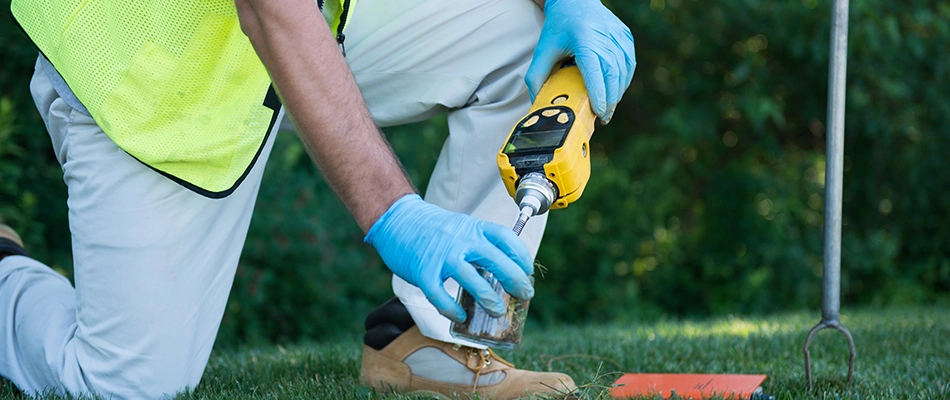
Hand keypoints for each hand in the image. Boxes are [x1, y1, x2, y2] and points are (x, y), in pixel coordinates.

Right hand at [365, 194, 534, 322]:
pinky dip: (451, 309)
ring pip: (472, 280)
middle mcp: (461, 241)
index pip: (506, 238)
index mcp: (473, 228)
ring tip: (499, 312)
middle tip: (525, 294)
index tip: (528, 270)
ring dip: (489, 298)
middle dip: (515, 279)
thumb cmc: (433, 228)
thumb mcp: (462, 226)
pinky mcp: (423, 272)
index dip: (521, 255)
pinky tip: (461, 317)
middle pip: (496, 259)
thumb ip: (480, 243)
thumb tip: (504, 269)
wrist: (398, 220)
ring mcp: (442, 257)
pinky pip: (440, 296)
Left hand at [526, 0, 635, 123]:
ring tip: (608, 107)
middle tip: (603, 117)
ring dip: (617, 92)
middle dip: (610, 99)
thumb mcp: (543, 50)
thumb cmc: (558, 27)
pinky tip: (615, 90)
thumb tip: (536, 103)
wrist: (575, 1)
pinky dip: (623, 80)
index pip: (595, 70)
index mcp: (584, 39)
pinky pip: (628, 63)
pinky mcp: (625, 36)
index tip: (598, 111)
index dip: (599, 93)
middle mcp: (604, 36)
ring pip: (623, 71)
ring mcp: (618, 35)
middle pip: (612, 74)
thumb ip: (536, 77)